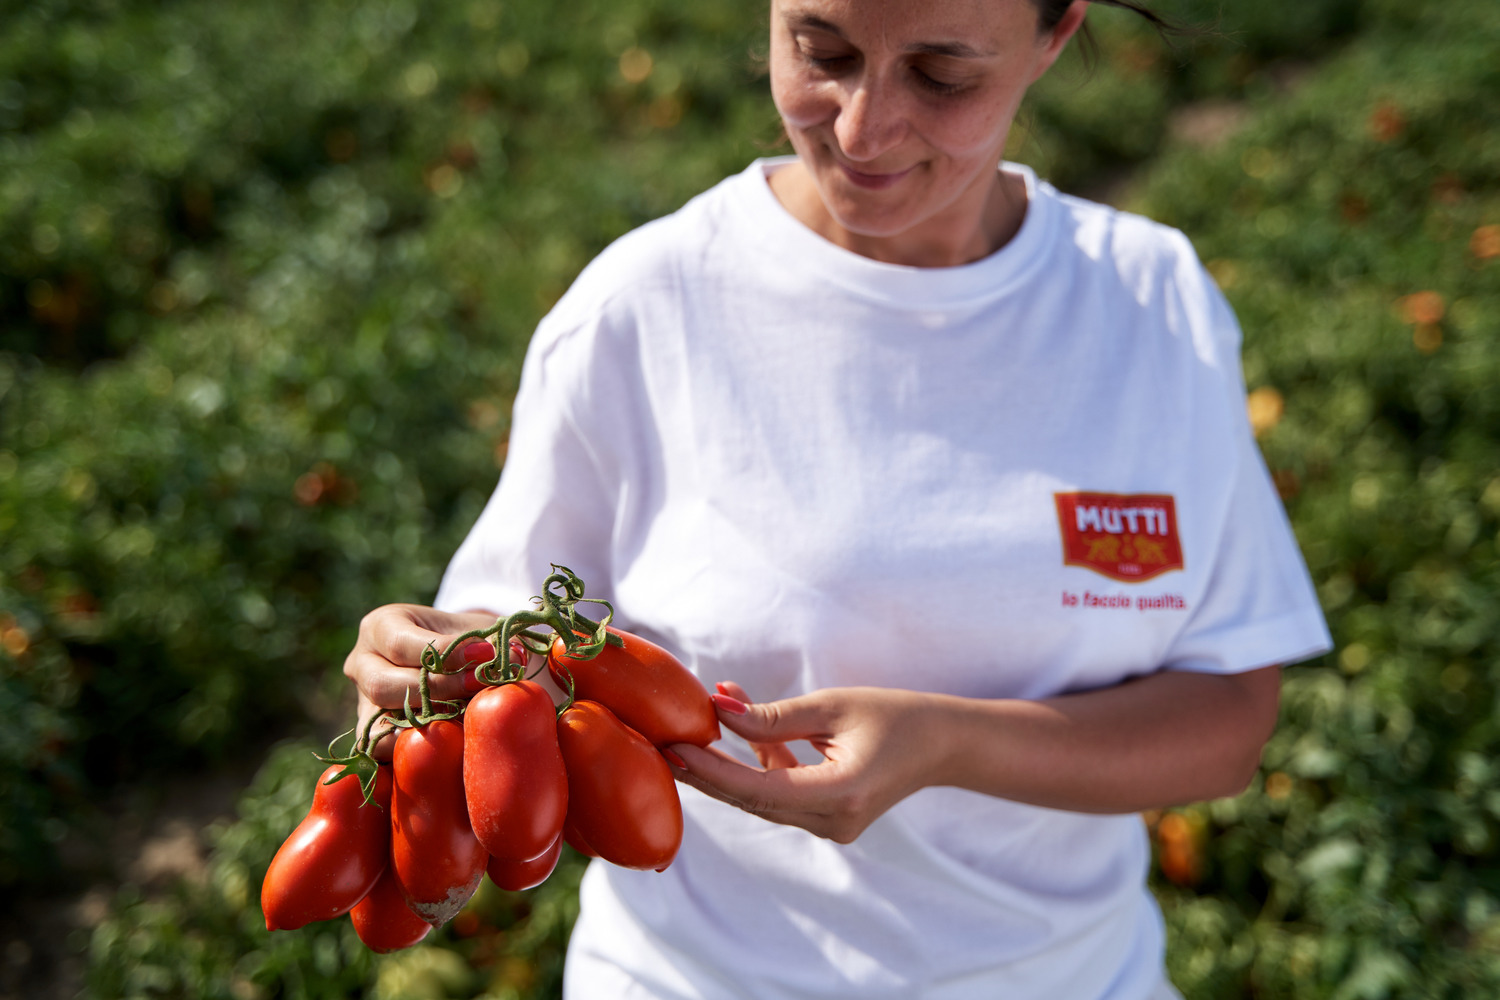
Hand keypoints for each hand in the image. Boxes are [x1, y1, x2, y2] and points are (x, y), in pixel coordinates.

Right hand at [343, 604, 498, 758]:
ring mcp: (363, 704)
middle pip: (383, 686)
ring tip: (467, 717)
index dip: (443, 654)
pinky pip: (385, 753)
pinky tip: (452, 741)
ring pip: (379, 725)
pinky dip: (417, 750)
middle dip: (436, 690)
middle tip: (478, 686)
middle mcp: (362, 665)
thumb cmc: (468, 640)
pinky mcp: (374, 738)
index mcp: (380, 627)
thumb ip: (493, 641)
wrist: (459, 663)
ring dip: (426, 724)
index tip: (486, 655)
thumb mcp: (479, 630)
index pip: (401, 645)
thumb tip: (513, 658)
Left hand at [668, 684, 944, 843]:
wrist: (941, 744)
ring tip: (695, 722)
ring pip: (761, 799)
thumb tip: (718, 712)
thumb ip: (773, 716)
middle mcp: (834, 822)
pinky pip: (778, 795)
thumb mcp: (832, 706)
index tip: (674, 746)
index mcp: (842, 795)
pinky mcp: (826, 820)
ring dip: (728, 762)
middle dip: (706, 770)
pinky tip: (736, 725)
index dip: (712, 770)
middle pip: (752, 801)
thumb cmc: (894, 716)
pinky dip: (756, 764)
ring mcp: (831, 827)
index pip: (760, 790)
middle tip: (663, 741)